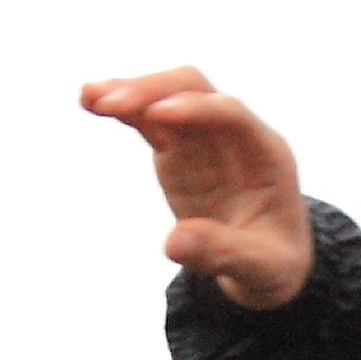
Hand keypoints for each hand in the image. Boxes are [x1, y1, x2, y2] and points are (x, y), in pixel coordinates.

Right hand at [80, 67, 314, 310]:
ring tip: (90, 98)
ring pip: (165, 96)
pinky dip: (123, 109)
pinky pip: (149, 119)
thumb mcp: (258, 269)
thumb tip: (173, 244)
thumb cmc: (270, 264)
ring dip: (131, 93)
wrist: (263, 265)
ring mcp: (204, 138)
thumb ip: (221, 253)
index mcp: (264, 154)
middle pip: (193, 90)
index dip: (196, 109)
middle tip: (111, 104)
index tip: (157, 114)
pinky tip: (91, 102)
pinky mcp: (178, 150)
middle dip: (154, 91)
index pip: (231, 115)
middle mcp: (233, 135)